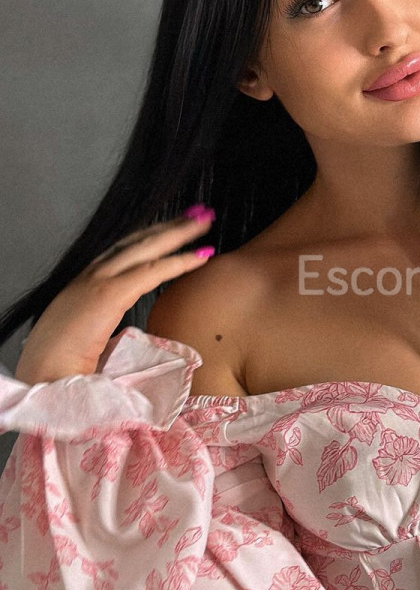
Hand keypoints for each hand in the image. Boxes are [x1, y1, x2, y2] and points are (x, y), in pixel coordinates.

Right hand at [14, 207, 216, 383]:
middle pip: (137, 241)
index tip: (179, 228)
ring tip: (206, 220)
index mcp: (85, 283)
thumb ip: (108, 325)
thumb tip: (130, 334)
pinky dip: (178, 262)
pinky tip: (201, 256)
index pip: (124, 250)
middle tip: (201, 213)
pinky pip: (150, 272)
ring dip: (178, 233)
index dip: (153, 237)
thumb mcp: (89, 336)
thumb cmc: (64, 367)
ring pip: (145, 248)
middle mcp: (89, 274)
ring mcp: (96, 281)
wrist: (43, 377)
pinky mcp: (107, 295)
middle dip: (170, 225)